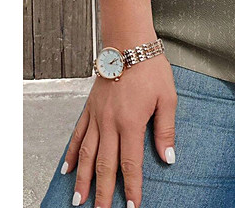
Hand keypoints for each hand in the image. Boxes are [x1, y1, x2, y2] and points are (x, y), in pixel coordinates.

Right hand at [62, 52, 176, 207]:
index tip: (132, 206)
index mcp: (131, 123)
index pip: (131, 163)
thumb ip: (165, 130)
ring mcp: (96, 116)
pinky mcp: (89, 108)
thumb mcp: (167, 97)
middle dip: (103, 193)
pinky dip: (70, 154)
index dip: (132, 187)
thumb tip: (168, 157)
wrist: (129, 43)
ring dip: (82, 180)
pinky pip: (78, 135)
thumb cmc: (151, 68)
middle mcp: (110, 124)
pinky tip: (66, 170)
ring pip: (85, 155)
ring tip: (79, 201)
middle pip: (105, 165)